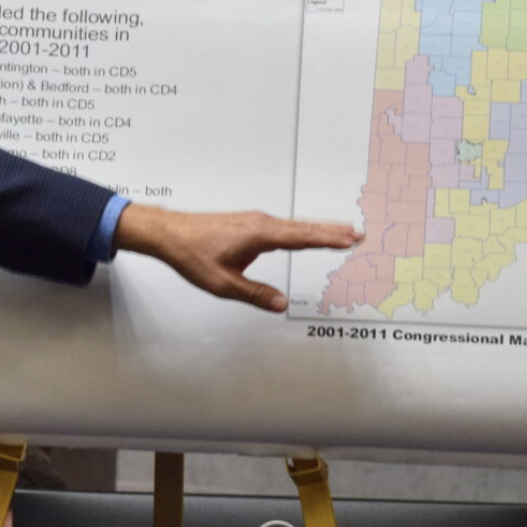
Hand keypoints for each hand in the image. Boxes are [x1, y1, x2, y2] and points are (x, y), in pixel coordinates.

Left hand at [114, 204, 360, 311]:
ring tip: (341, 233)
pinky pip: (282, 227)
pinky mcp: (248, 224)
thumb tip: (280, 304)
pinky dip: (300, 230)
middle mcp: (260, 223)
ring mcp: (255, 221)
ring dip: (318, 229)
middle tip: (358, 234)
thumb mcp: (223, 283)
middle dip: (331, 231)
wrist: (168, 233)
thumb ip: (254, 294)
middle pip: (303, 228)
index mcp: (258, 235)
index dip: (328, 239)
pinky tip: (305, 234)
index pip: (301, 237)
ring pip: (294, 226)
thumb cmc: (191, 254)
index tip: (350, 239)